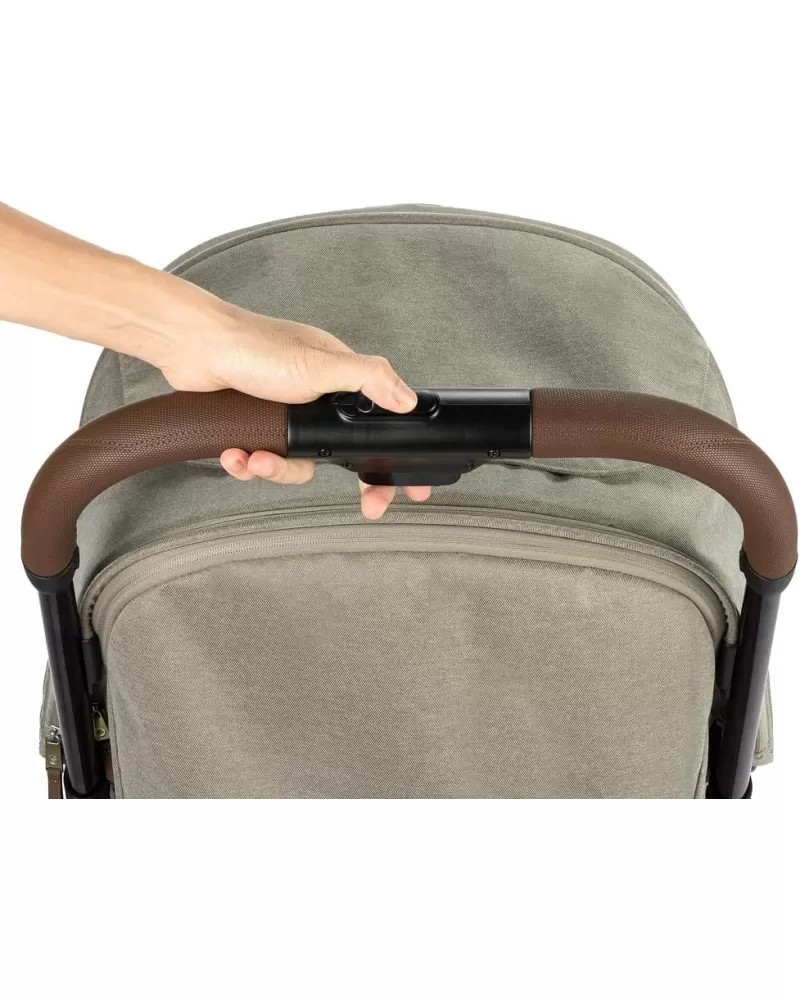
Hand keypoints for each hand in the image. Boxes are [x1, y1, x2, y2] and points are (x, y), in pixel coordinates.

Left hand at [158, 301, 431, 517]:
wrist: (192, 347)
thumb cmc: (253, 346)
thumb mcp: (320, 365)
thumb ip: (368, 380)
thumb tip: (408, 400)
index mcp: (339, 381)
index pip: (380, 423)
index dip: (396, 457)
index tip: (414, 487)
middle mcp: (315, 400)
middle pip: (343, 454)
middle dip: (350, 483)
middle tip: (369, 508)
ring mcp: (284, 415)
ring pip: (297, 463)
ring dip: (276, 469)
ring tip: (257, 460)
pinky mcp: (254, 428)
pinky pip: (260, 461)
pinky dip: (245, 463)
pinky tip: (234, 454)